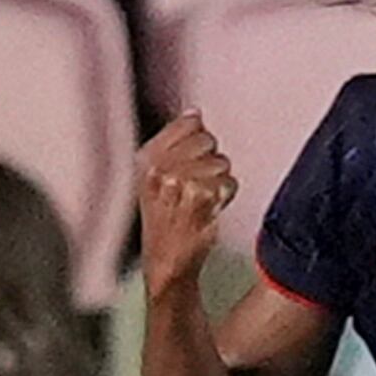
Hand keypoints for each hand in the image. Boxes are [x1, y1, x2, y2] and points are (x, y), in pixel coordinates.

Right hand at [137, 110, 239, 295]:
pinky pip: (229, 183)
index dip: (198, 140)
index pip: (189, 123)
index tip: (191, 158)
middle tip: (195, 184)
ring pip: (221, 162)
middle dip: (208, 160)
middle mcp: (159, 168)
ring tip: (201, 199)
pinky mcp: (201, 200)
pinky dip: (226, 196)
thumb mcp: (154, 177)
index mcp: (146, 157)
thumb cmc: (162, 219)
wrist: (165, 261)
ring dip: (218, 181)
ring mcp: (180, 184)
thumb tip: (194, 114)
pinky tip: (210, 209)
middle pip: (208, 140)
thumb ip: (174, 142)